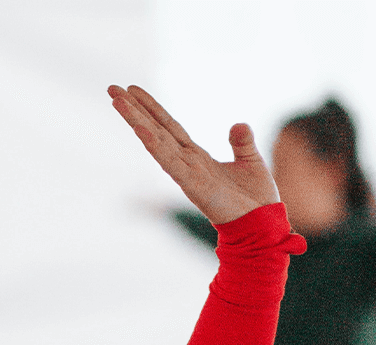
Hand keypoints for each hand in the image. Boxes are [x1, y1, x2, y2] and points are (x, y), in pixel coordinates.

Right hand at [108, 85, 278, 224]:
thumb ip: (242, 142)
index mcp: (197, 158)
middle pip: (156, 130)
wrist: (263, 225)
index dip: (152, 108)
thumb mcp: (250, 161)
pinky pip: (171, 164)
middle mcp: (187, 163)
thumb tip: (238, 124)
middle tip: (112, 89)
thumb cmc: (255, 199)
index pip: (169, 127)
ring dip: (136, 121)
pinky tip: (140, 131)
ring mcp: (187, 174)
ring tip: (117, 100)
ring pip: (157, 142)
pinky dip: (155, 147)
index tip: (133, 90)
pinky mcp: (194, 186)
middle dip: (134, 110)